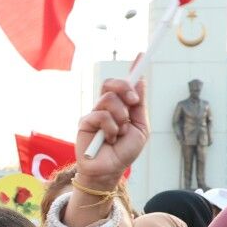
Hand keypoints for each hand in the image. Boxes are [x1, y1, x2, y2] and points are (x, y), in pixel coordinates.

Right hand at [76, 69, 147, 186]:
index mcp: (121, 106)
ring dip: (120, 117)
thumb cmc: (124, 151)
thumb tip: (141, 81)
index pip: (124, 84)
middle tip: (133, 102)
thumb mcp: (140, 127)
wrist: (110, 170)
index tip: (142, 56)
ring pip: (108, 99)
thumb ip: (139, 105)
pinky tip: (109, 140)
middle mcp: (106, 107)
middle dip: (125, 88)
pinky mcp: (84, 123)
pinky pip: (100, 116)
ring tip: (119, 133)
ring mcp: (95, 114)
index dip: (133, 69)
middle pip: (112, 84)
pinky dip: (110, 129)